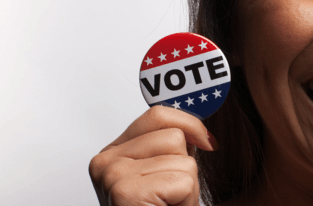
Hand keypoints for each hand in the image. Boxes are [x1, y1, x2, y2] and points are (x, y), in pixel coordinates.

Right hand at [89, 105, 217, 205]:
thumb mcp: (162, 177)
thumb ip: (169, 149)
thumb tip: (201, 129)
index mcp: (111, 154)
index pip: (157, 116)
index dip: (190, 125)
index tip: (207, 143)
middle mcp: (105, 161)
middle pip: (174, 135)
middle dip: (186, 168)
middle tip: (170, 198)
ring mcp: (112, 174)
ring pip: (183, 158)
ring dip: (187, 188)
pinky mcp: (126, 190)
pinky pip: (183, 180)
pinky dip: (186, 200)